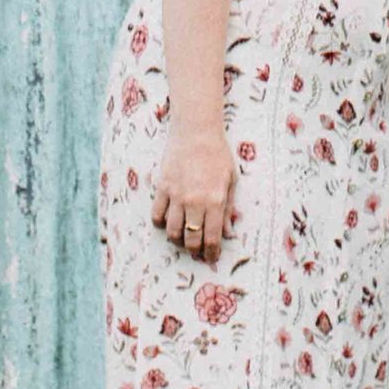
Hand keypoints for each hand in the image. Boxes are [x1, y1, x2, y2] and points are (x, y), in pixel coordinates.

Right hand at [154, 129, 235, 259]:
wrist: (196, 131)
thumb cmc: (217, 154)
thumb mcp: (231, 180)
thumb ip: (229, 209)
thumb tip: (228, 233)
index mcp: (215, 200)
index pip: (212, 238)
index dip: (211, 253)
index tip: (211, 258)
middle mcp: (195, 201)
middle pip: (190, 240)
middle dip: (194, 251)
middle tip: (197, 250)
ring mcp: (176, 195)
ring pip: (172, 232)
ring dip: (178, 240)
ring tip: (183, 237)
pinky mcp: (162, 188)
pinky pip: (157, 215)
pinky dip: (161, 224)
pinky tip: (168, 221)